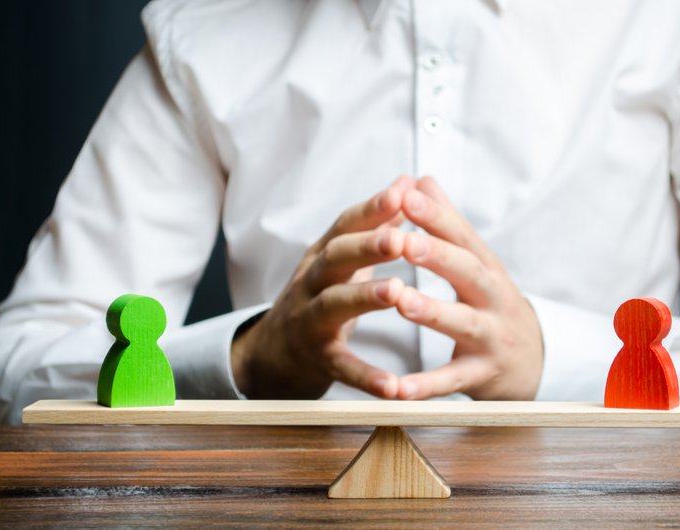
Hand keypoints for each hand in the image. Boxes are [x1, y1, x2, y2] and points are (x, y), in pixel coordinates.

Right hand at [231, 177, 413, 398]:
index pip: (345, 224)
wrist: (273, 352)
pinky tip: (392, 387)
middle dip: (367, 245)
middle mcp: (311, 282)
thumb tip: (406, 183)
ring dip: (365, 297)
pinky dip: (365, 377)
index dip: (372, 208)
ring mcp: (310, 320)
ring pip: (333, 304)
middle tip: (400, 239)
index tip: (403, 192)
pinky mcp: (316, 359)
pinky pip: (340, 367)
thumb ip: (374, 225)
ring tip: (397, 291)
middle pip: (335, 258)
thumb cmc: (320, 295)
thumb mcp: (341, 258)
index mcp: (323, 255)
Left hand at [395, 176, 543, 400]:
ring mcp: (490, 337)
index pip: (461, 235)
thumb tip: (421, 179)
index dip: (435, 215)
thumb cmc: (492, 303)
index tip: (405, 194)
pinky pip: (452, 381)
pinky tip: (398, 388)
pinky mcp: (482, 375)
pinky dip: (426, 386)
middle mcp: (492, 297)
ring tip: (401, 301)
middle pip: (467, 272)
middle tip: (404, 241)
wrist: (535, 361)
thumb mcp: (476, 262)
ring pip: (462, 323)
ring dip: (432, 312)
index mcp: (485, 266)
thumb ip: (447, 223)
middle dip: (437, 256)